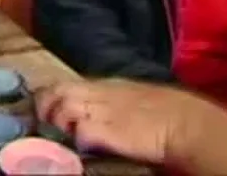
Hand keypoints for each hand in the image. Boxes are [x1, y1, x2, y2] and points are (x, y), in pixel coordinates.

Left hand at [35, 79, 196, 164]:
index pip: (66, 83)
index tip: (43, 108)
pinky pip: (81, 130)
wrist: (184, 123)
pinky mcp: (107, 131)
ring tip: (60, 134)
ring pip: (64, 106)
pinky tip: (78, 143)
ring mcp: (103, 111)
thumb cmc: (166, 111)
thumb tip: (96, 109)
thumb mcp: (135, 96)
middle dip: (44, 105)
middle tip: (42, 122)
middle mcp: (100, 94)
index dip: (50, 95)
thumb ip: (113, 98)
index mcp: (107, 85)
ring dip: (56, 121)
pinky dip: (75, 135)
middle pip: (58, 91)